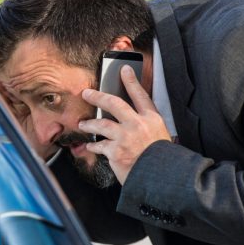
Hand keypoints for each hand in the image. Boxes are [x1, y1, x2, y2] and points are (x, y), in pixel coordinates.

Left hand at [79, 65, 170, 183]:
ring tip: (83, 124)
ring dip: (89, 124)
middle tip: (87, 93)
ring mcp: (125, 137)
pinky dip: (93, 146)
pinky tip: (90, 146)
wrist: (160, 176)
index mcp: (152, 119)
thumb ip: (146, 126)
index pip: (140, 95)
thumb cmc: (161, 158)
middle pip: (114, 103)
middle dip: (98, 96)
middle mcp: (137, 124)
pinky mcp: (115, 151)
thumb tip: (132, 120)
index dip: (131, 81)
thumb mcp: (160, 135)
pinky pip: (99, 145)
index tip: (123, 69)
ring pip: (101, 124)